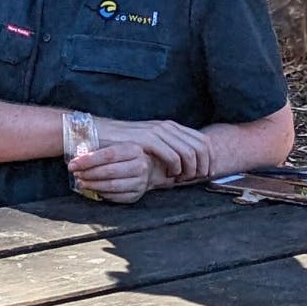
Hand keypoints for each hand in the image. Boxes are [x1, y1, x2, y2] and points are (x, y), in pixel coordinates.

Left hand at [68, 142, 159, 203]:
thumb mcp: (113, 145)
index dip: (88, 160)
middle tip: (76, 173)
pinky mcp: (136, 195)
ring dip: (93, 185)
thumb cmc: (122, 154)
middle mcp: (140, 166)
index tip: (73, 164)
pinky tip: (92, 188)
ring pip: (112, 186)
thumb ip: (97, 146)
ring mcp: (140, 182)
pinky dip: (101, 193)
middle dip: (88, 173)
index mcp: (133, 149)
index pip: (108, 155)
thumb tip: (77, 149)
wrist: (146, 167)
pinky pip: (115, 196)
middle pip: (110, 171)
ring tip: (81, 182)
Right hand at [94, 117, 212, 184]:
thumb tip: (186, 163)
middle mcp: (166, 126)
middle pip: (201, 146)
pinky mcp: (147, 140)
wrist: (96, 134)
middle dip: (204, 166)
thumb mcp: (148, 143)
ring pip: (190, 152)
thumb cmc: (121, 143)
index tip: (207, 173)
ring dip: (191, 170)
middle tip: (197, 179)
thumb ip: (166, 147)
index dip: (210, 158)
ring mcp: (157, 132)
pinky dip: (177, 169)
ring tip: (183, 179)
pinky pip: (173, 156)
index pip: (202, 140)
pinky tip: (170, 175)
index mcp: (170, 126)